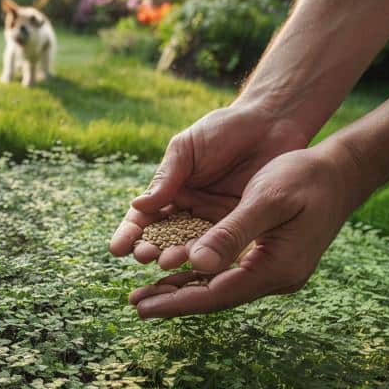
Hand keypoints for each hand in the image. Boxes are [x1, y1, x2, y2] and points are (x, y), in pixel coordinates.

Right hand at [109, 104, 311, 268]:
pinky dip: (210, 257)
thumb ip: (167, 177)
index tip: (118, 248)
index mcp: (170, 192)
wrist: (270, 124)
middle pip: (164, 238)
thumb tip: (137, 206)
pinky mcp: (241, 227)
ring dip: (177, 256)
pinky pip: (223, 246)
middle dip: (151, 249)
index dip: (130, 234)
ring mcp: (214, 222)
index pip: (144, 218)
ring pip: (191, 245)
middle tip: (145, 257)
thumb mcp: (188, 148)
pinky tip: (200, 264)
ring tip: (168, 262)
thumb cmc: (224, 129)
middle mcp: (189, 212)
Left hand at [126, 146, 362, 317]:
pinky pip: (230, 273)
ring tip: (146, 295)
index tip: (142, 308)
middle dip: (174, 300)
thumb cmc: (306, 177)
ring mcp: (275, 270)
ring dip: (184, 289)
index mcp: (277, 268)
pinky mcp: (271, 259)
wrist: (342, 171)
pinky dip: (201, 274)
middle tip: (135, 305)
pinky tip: (176, 274)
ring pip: (220, 286)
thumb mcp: (266, 198)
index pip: (216, 294)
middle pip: (216, 296)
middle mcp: (277, 277)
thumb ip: (232, 232)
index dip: (177, 302)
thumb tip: (197, 264)